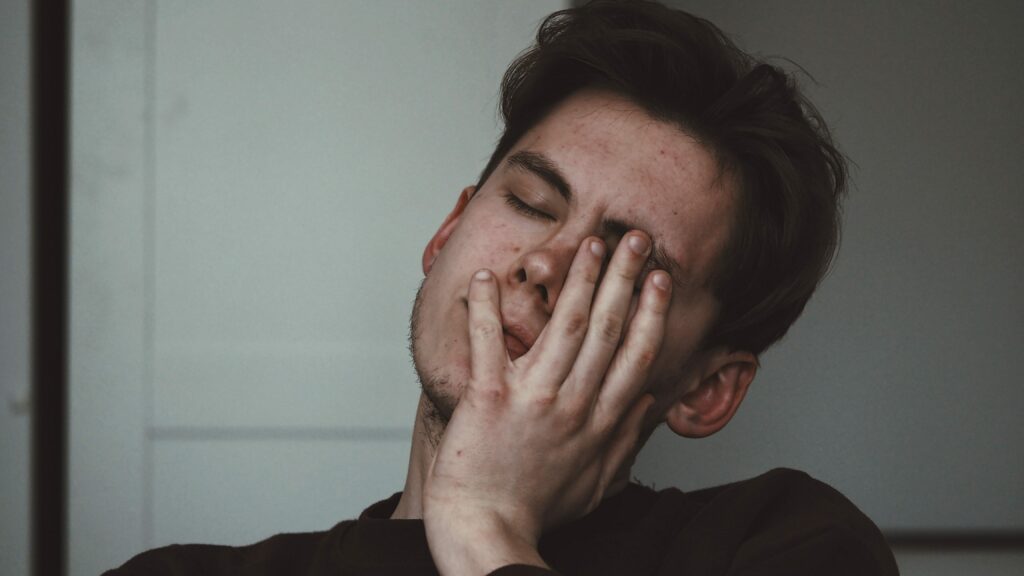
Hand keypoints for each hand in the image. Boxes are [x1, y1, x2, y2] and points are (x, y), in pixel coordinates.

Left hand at [422, 232, 672, 575]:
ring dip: (578, 279)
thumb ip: (627, 440)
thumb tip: (652, 404)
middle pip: (608, 328)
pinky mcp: (489, 398)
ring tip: (589, 243)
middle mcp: (573, 403)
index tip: (661, 278)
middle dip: (624, 278)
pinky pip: (488, 343)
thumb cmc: (537, 510)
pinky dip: (485, 309)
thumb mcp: (597, 482)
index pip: (636, 355)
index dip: (651, 312)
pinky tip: (485, 277)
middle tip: (635, 239)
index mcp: (600, 421)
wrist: (487, 531)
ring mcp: (533, 398)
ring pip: (564, 326)